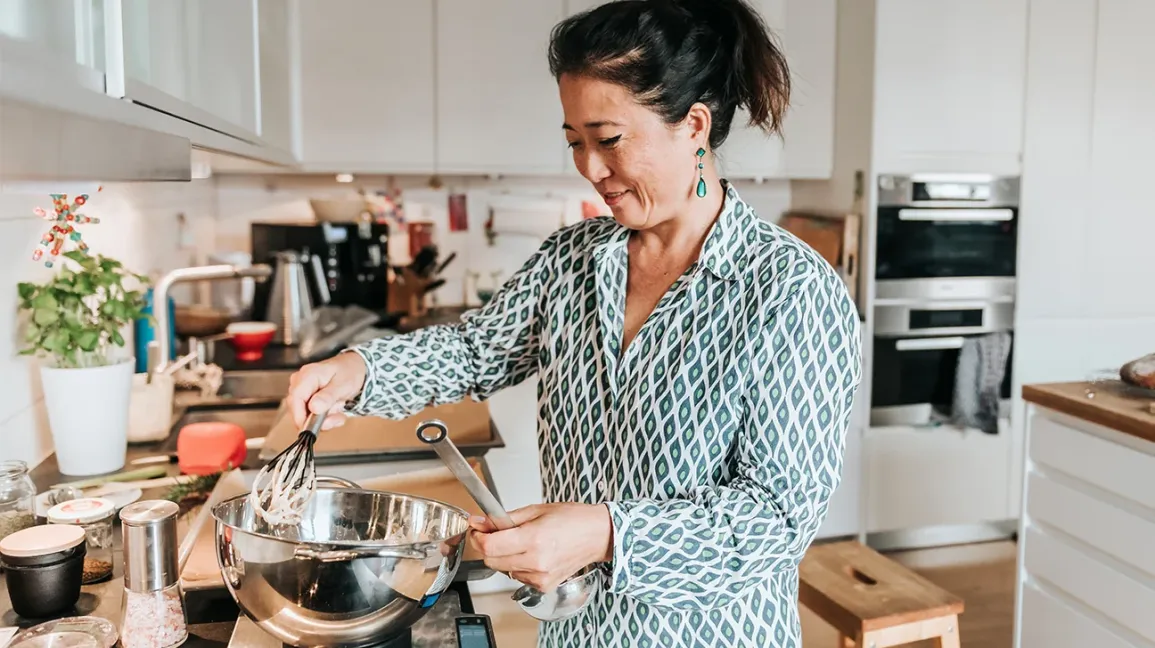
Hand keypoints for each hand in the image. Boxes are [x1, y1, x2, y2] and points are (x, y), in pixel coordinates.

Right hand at [286, 351, 367, 429]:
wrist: (355, 368)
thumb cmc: (349, 372)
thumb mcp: (343, 385)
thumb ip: (328, 397)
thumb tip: (313, 408)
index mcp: (308, 374)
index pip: (295, 398)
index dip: (300, 416)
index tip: (310, 428)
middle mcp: (300, 382)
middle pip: (298, 409)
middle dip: (318, 418)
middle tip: (337, 415)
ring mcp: (302, 391)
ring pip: (305, 414)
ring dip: (325, 418)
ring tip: (339, 407)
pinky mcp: (306, 399)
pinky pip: (311, 415)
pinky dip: (325, 417)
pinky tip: (335, 409)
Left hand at [468, 503, 612, 592]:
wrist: (597, 536)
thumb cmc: (572, 519)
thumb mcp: (536, 510)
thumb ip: (505, 518)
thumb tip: (481, 522)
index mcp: (534, 539)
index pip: (489, 546)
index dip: (478, 537)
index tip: (477, 529)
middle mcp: (536, 561)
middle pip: (491, 560)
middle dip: (488, 546)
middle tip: (495, 533)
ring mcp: (540, 577)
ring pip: (502, 570)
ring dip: (504, 556)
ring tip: (521, 542)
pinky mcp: (544, 586)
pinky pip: (517, 577)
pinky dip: (518, 566)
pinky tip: (532, 555)